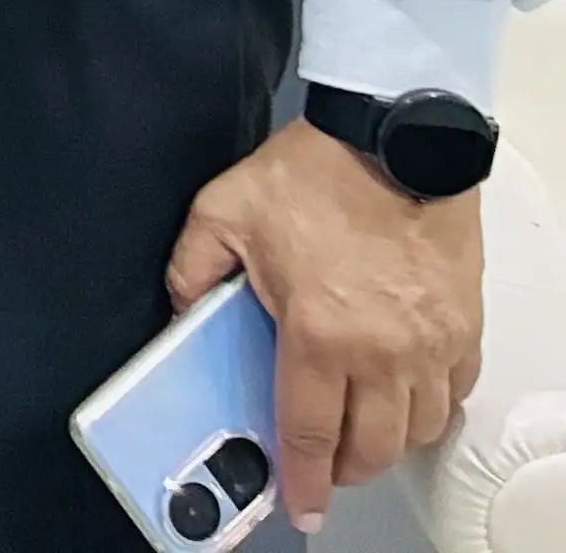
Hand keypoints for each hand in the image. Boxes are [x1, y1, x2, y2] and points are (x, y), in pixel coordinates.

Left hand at [167, 117, 481, 528]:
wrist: (392, 139)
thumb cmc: (317, 174)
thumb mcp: (223, 212)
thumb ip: (192, 268)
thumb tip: (183, 307)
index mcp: (318, 333)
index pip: (308, 432)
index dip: (303, 478)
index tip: (301, 504)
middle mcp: (381, 352)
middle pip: (370, 447)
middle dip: (345, 470)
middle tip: (325, 470)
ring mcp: (430, 344)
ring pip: (417, 429)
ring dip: (387, 442)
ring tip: (359, 434)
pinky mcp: (461, 327)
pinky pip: (453, 392)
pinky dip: (430, 407)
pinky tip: (404, 397)